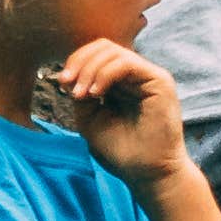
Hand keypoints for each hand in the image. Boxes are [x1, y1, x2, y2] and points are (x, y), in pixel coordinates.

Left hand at [53, 38, 192, 192]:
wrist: (146, 174)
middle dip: (79, 61)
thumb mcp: (90, 119)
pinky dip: (104, 74)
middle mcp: (136, 75)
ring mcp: (149, 76)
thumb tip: (70, 73)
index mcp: (121, 82)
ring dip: (89, 70)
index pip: (97, 55)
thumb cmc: (121, 151)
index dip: (76, 62)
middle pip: (104, 47)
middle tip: (66, 84)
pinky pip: (126, 64)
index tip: (61, 83)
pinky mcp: (159, 81)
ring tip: (80, 94)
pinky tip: (95, 93)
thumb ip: (82, 94)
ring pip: (113, 52)